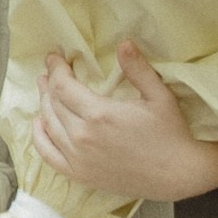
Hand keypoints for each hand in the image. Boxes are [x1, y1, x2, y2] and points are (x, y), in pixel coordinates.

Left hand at [32, 39, 217, 205]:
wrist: (178, 175)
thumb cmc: (171, 133)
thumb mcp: (159, 95)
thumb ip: (138, 68)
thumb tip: (124, 42)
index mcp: (99, 114)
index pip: (63, 85)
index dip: (56, 68)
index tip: (55, 57)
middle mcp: (82, 136)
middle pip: (53, 103)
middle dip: (49, 83)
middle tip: (50, 71)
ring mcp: (78, 158)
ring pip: (48, 125)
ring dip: (43, 104)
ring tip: (44, 90)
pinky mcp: (80, 175)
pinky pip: (48, 154)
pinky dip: (39, 137)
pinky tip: (39, 124)